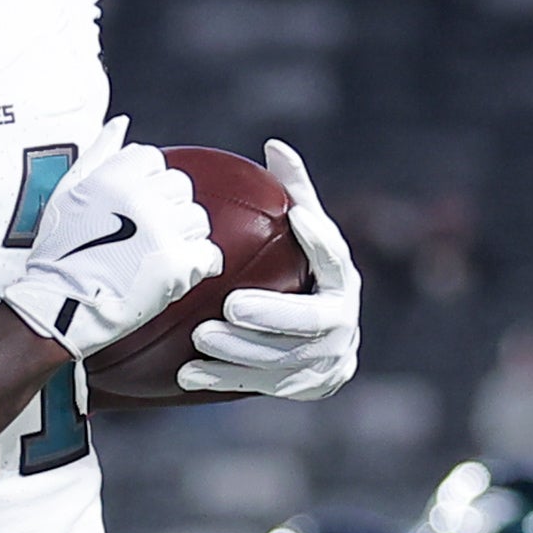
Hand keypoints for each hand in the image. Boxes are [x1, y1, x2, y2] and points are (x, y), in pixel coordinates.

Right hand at [0, 124, 219, 359]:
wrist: (58, 308)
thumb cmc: (57, 255)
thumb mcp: (66, 194)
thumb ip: (98, 154)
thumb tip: (120, 123)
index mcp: (113, 177)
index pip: (152, 158)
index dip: (144, 182)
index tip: (130, 206)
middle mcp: (140, 198)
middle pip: (179, 185)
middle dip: (165, 208)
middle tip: (142, 234)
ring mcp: (161, 231)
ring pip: (196, 218)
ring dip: (181, 235)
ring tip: (155, 254)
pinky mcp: (176, 265)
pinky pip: (208, 253)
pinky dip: (196, 264)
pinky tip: (172, 272)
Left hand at [179, 138, 360, 401]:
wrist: (321, 347)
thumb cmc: (303, 275)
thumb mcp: (304, 236)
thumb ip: (294, 196)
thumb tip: (274, 145)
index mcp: (343, 282)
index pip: (336, 260)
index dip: (320, 241)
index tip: (295, 218)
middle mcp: (342, 323)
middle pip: (310, 322)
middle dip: (272, 315)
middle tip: (232, 306)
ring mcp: (324, 360)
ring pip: (283, 360)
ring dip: (240, 352)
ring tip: (201, 338)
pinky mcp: (301, 388)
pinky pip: (260, 385)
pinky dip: (224, 379)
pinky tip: (189, 373)